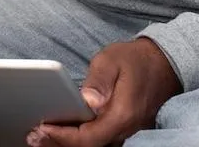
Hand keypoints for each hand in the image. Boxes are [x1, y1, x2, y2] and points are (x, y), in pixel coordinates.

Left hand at [29, 38, 180, 146]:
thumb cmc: (135, 59)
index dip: (64, 136)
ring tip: (43, 136)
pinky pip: (102, 140)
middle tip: (34, 136)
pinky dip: (81, 139)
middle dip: (60, 143)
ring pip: (96, 145)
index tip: (43, 128)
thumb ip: (98, 81)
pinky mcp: (125, 128)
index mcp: (123, 114)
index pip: (89, 138)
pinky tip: (64, 132)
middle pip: (90, 146)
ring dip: (69, 143)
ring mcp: (128, 131)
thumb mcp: (112, 60)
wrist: (164, 63)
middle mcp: (126, 129)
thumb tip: (88, 101)